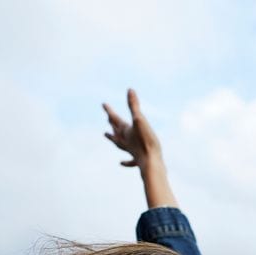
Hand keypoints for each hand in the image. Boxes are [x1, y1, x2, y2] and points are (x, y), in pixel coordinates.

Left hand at [103, 89, 177, 207]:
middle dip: (112, 124)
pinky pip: (130, 160)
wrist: (152, 164)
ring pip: (120, 144)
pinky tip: (121, 162)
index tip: (103, 105)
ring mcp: (132, 151)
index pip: (115, 119)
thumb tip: (129, 90)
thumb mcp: (140, 120)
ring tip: (108, 136)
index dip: (109, 111)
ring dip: (114, 139)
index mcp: (126, 132)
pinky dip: (125, 160)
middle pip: (116, 132)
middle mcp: (126, 141)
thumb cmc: (146, 142)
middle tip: (107, 119)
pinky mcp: (138, 161)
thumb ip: (134, 106)